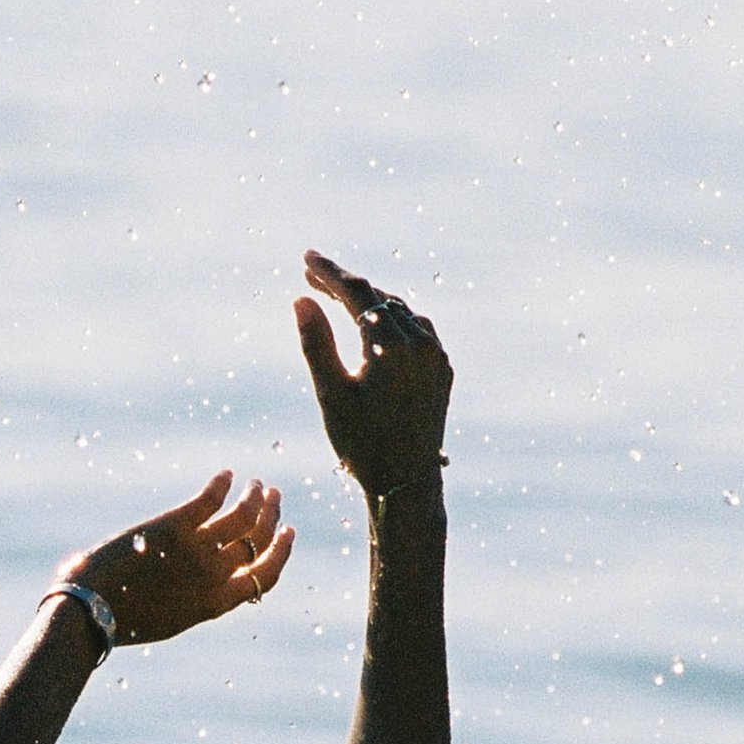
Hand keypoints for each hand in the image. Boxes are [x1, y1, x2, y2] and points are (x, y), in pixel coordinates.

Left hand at [62, 474, 293, 646]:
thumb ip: (195, 598)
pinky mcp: (174, 526)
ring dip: (255, 497)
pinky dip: (222, 484)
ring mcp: (197, 549)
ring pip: (242, 516)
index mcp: (216, 603)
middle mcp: (214, 575)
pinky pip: (209, 499)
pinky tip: (226, 475)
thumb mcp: (171, 618)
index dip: (282, 551)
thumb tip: (206, 580)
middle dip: (270, 516)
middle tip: (273, 497)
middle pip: (257, 540)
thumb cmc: (123, 619)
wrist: (92, 610)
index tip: (288, 531)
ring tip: (256, 484)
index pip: (265, 575)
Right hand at [294, 250, 452, 501]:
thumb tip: (301, 299)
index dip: (330, 272)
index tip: (306, 258)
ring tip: (336, 297)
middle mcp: (420, 344)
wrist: (407, 485)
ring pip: (400, 311)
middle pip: (379, 297)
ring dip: (368, 300)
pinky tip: (372, 323)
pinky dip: (391, 319)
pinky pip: (416, 330)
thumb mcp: (331, 394)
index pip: (358, 293)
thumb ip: (316, 343)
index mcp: (391, 347)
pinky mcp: (442, 370)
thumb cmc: (363, 445)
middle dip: (345, 285)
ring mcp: (435, 356)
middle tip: (311, 275)